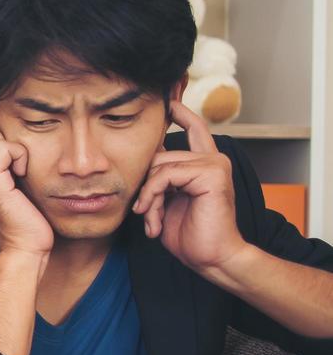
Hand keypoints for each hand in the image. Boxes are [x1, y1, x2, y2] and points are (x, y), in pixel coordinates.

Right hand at [0, 120, 53, 257]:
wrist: (23, 248)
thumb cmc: (24, 220)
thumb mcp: (9, 187)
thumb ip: (2, 165)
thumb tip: (11, 142)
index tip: (11, 157)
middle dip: (1, 138)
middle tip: (14, 163)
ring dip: (11, 147)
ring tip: (17, 170)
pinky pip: (3, 147)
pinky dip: (19, 155)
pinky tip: (21, 174)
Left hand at [132, 101, 245, 272]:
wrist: (211, 257)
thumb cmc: (188, 233)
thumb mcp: (166, 200)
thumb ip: (159, 177)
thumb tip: (141, 157)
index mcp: (203, 162)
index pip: (192, 126)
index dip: (178, 111)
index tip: (166, 98)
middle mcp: (211, 158)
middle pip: (157, 154)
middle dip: (144, 186)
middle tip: (146, 213)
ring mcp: (214, 164)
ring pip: (158, 167)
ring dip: (147, 197)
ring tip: (151, 219)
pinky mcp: (212, 173)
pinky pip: (165, 175)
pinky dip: (153, 196)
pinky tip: (154, 219)